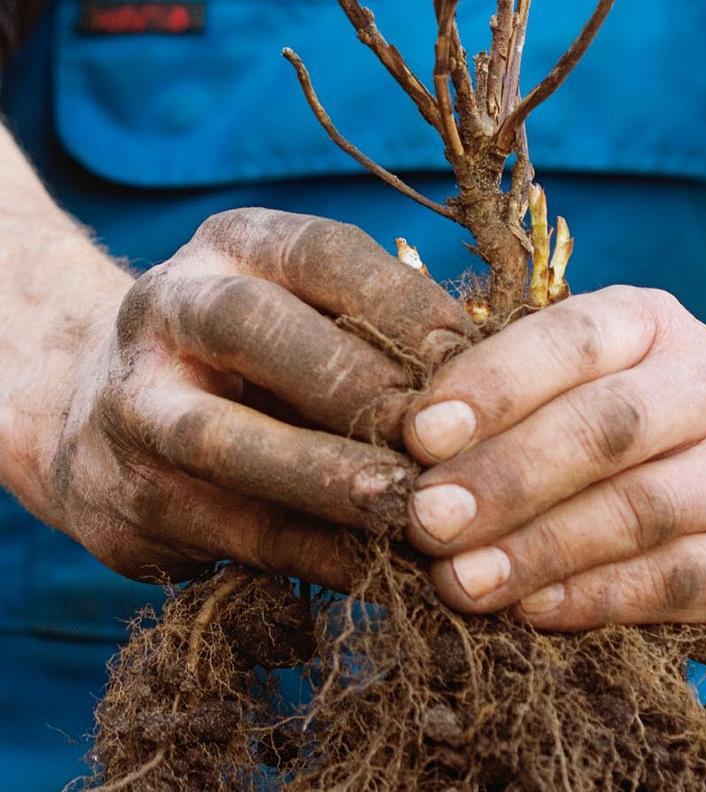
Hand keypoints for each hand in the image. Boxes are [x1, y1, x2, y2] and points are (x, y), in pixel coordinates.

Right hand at [41, 208, 471, 587]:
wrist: (101, 415)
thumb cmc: (259, 353)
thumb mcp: (306, 308)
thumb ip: (379, 330)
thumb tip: (496, 377)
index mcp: (233, 244)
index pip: (320, 253)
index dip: (399, 304)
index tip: (468, 357)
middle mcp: (168, 308)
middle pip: (255, 329)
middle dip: (357, 385)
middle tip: (442, 435)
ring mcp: (134, 405)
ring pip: (229, 443)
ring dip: (331, 480)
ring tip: (414, 510)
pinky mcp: (128, 501)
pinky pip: (236, 534)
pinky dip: (320, 555)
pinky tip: (386, 568)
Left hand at [404, 285, 705, 661]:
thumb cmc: (628, 437)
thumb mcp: (575, 392)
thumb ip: (506, 408)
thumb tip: (404, 451)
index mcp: (651, 323)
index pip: (573, 337)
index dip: (494, 383)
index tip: (419, 434)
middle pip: (606, 424)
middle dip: (506, 474)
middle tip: (426, 518)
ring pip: (638, 507)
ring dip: (538, 548)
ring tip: (462, 579)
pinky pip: (671, 582)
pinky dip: (592, 598)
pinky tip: (530, 609)